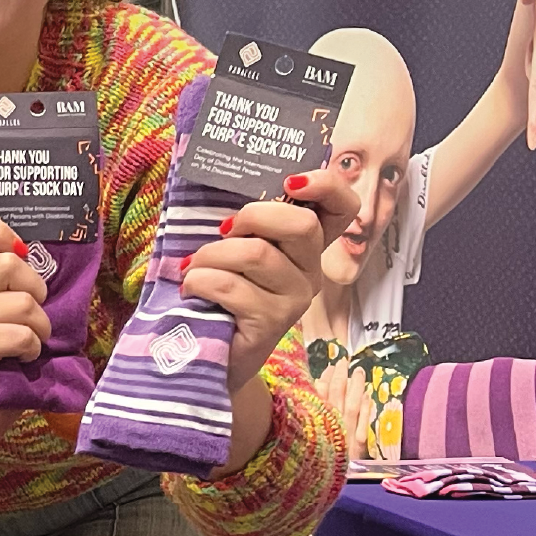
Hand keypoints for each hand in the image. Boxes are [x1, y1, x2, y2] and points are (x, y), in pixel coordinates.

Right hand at [0, 217, 52, 500]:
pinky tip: (21, 361)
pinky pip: (20, 335)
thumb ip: (17, 284)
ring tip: (28, 345)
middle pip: (9, 263)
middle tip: (32, 317)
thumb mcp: (5, 313)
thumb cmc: (1, 360)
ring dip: (39, 328)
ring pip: (22, 303)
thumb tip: (57, 258)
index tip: (17, 253)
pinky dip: (32, 349)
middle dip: (36, 291)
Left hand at [180, 171, 358, 395]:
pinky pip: (231, 287)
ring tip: (194, 268)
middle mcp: (311, 272)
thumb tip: (224, 193)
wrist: (212, 354)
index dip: (327, 185)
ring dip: (212, 254)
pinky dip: (200, 281)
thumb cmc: (220, 293)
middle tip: (222, 231)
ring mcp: (296, 299)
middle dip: (252, 216)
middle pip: (301, 224)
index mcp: (306, 247)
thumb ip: (246, 224)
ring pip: (257, 254)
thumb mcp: (236, 251)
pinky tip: (191, 290)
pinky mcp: (272, 324)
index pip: (344, 207)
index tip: (291, 181)